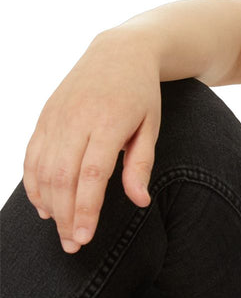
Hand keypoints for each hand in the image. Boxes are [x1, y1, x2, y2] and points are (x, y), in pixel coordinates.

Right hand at [23, 29, 161, 253]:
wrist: (119, 52)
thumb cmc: (141, 94)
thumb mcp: (151, 126)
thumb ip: (141, 164)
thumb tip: (140, 202)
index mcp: (108, 122)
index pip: (91, 175)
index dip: (85, 209)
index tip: (85, 237)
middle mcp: (76, 119)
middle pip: (63, 177)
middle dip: (64, 215)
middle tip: (72, 245)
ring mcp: (56, 117)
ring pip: (42, 169)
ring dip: (48, 204)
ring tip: (59, 230)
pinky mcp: (44, 117)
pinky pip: (32, 155)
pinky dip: (33, 183)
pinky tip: (43, 205)